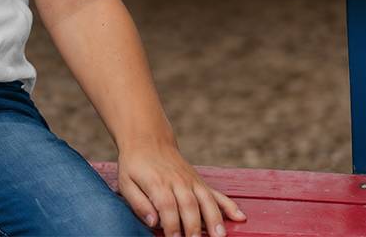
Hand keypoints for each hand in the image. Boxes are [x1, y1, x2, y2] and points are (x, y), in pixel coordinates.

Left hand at [117, 138, 246, 236]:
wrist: (147, 139)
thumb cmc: (135, 164)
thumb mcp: (125, 182)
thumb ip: (138, 203)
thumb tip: (153, 222)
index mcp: (157, 183)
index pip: (167, 207)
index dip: (172, 225)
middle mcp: (177, 182)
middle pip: (189, 206)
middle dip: (194, 228)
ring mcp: (191, 181)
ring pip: (206, 200)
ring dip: (214, 219)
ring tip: (219, 236)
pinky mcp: (199, 181)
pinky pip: (217, 193)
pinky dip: (229, 205)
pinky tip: (240, 216)